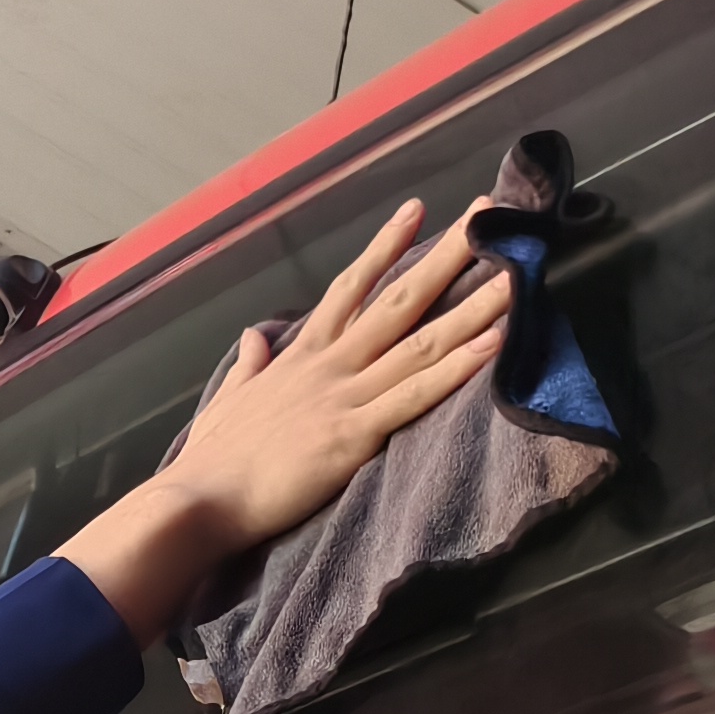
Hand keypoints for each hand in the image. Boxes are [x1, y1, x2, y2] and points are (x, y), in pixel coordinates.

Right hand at [52, 199, 511, 643]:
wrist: (196, 502)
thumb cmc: (210, 462)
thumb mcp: (227, 402)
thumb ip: (248, 366)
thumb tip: (253, 337)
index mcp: (300, 358)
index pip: (350, 290)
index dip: (385, 249)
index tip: (417, 211)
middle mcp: (329, 366)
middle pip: (400, 299)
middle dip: (448, 255)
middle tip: (487, 214)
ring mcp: (344, 396)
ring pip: (421, 341)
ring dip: (473, 305)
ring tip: (517, 272)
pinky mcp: (354, 435)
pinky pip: (416, 395)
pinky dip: (457, 368)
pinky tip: (494, 343)